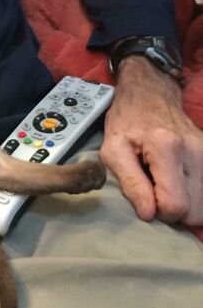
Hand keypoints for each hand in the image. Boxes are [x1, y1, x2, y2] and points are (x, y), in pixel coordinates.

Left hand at [100, 56, 202, 224]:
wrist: (150, 93)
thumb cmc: (127, 119)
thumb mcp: (113, 149)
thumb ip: (130, 183)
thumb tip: (148, 214)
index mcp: (166, 148)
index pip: (176, 204)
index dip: (159, 211)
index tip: (145, 198)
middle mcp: (194, 150)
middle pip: (195, 211)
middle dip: (174, 212)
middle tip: (154, 193)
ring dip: (186, 206)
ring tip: (165, 188)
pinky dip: (194, 197)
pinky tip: (178, 184)